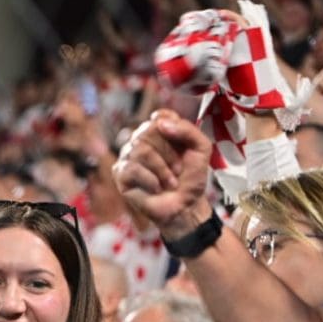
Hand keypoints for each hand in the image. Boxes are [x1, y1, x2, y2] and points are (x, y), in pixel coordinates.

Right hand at [112, 110, 212, 238]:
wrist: (185, 206)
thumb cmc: (191, 178)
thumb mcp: (201, 149)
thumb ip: (187, 129)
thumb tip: (160, 122)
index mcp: (161, 132)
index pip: (159, 116)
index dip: (170, 127)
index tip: (181, 145)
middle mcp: (142, 141)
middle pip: (148, 131)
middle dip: (168, 153)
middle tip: (178, 169)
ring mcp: (129, 157)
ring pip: (140, 149)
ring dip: (161, 169)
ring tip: (170, 182)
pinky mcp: (121, 174)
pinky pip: (132, 168)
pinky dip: (150, 180)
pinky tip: (157, 188)